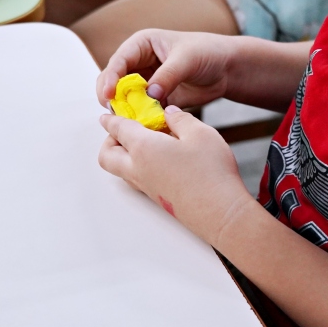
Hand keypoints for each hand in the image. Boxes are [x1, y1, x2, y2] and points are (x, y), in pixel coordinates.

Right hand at [97, 30, 238, 109]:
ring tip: (131, 122)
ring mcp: (145, 82)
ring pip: (125, 99)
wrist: (226, 69)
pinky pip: (141, 111)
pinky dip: (140, 119)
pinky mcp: (154, 99)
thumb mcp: (187, 59)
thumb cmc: (207, 52)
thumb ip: (168, 76)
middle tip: (116, 113)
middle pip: (114, 81)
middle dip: (112, 97)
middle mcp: (139, 63)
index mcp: (141, 45)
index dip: (110, 78)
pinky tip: (144, 127)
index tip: (109, 95)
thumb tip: (150, 94)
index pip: (118, 61)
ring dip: (125, 111)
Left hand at [98, 106, 254, 246]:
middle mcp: (138, 169)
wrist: (220, 213)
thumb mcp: (200, 133)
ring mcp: (147, 187)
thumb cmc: (211, 173)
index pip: (119, 129)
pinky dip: (139, 165)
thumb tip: (169, 113)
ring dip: (123, 154)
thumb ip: (180, 119)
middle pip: (107, 155)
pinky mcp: (157, 198)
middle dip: (110, 140)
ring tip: (147, 141)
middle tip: (126, 129)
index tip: (107, 115)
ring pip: (120, 169)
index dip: (111, 119)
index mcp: (144, 148)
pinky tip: (162, 158)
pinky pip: (136, 178)